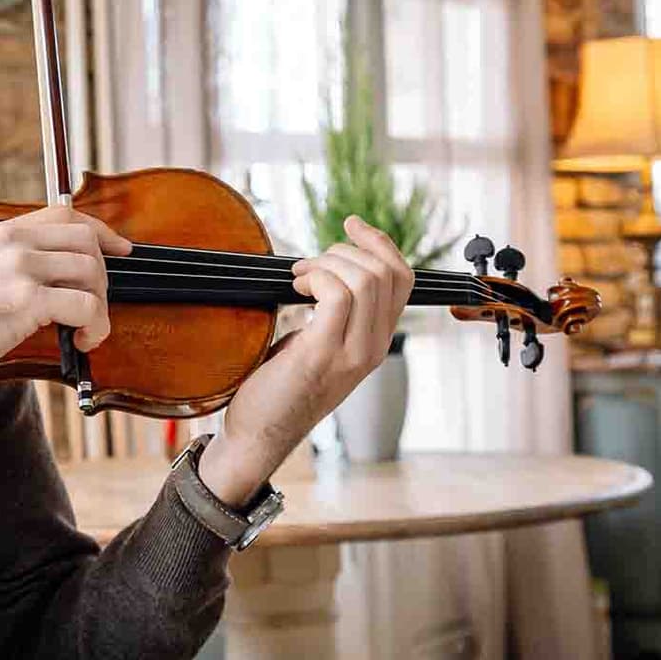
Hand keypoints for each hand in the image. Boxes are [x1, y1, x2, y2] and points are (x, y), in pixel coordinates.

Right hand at [0, 205, 132, 388]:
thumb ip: (6, 265)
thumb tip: (49, 279)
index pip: (65, 214)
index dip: (100, 231)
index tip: (120, 248)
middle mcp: (11, 243)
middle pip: (86, 241)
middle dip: (102, 277)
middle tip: (94, 308)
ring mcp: (18, 269)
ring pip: (91, 272)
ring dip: (100, 306)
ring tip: (87, 331)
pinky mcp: (24, 301)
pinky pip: (85, 306)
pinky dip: (95, 327)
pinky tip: (81, 342)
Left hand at [198, 216, 413, 504]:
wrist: (258, 434)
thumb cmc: (278, 387)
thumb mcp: (317, 342)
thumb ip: (334, 313)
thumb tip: (325, 267)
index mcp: (376, 341)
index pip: (402, 278)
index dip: (379, 242)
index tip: (350, 225)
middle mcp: (373, 348)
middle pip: (386, 272)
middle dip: (345, 250)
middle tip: (309, 263)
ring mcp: (352, 354)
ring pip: (365, 279)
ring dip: (326, 262)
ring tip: (299, 277)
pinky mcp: (323, 355)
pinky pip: (337, 295)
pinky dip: (315, 277)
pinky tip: (295, 288)